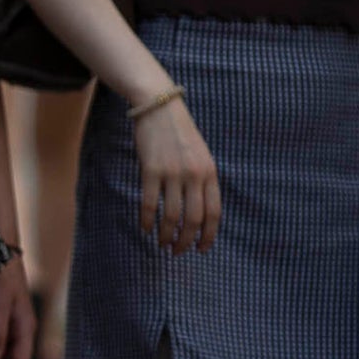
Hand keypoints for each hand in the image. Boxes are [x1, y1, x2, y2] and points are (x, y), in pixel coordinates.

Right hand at [132, 94, 218, 254]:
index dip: (208, 235)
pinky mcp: (151, 170)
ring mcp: (173, 172)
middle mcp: (194, 174)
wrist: (159, 107)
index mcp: (210, 172)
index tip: (201, 249)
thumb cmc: (179, 133)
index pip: (214, 212)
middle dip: (186, 241)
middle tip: (177, 252)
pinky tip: (145, 228)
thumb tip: (198, 212)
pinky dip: (147, 220)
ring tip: (161, 244)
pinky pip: (149, 203)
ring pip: (172, 215)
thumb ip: (202, 180)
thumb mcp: (200, 155)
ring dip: (166, 235)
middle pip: (193, 219)